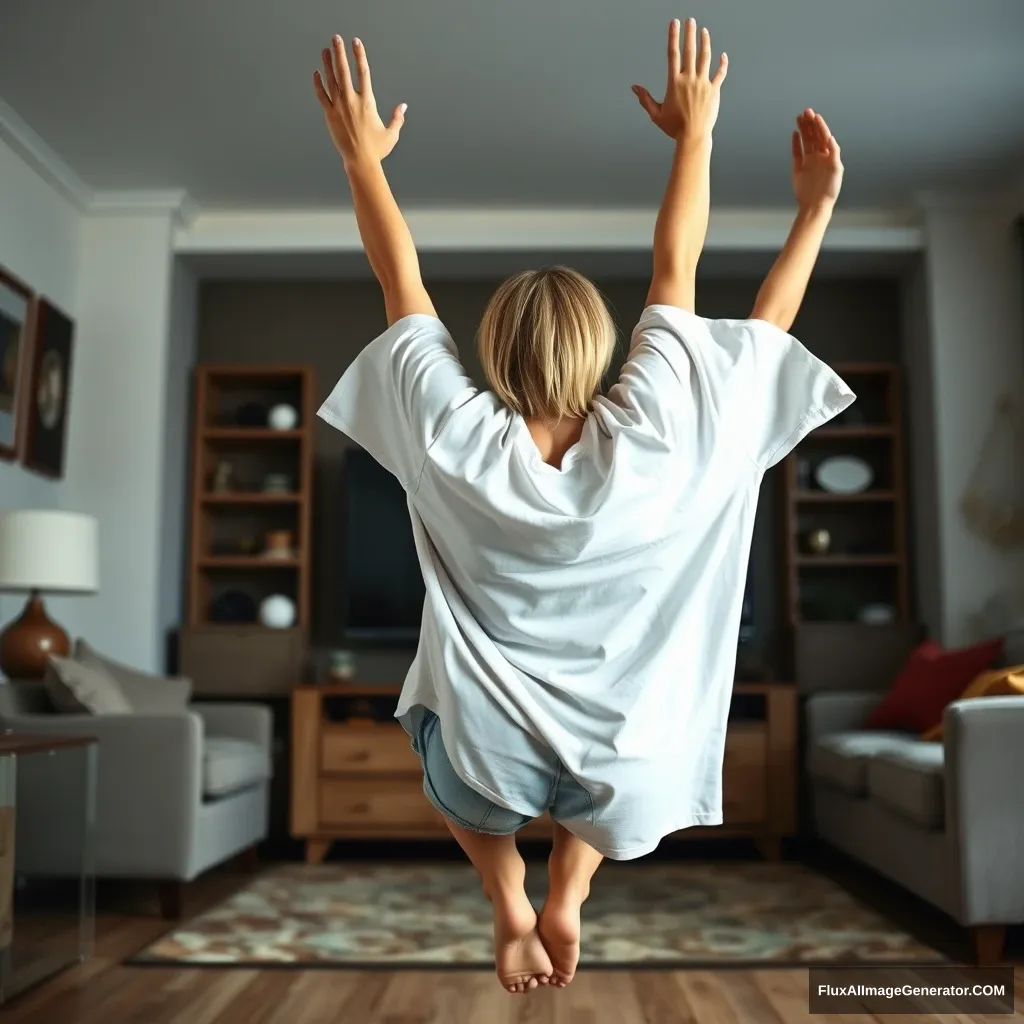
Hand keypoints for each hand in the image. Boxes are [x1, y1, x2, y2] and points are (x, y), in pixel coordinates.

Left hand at [314, 36, 405, 167]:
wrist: (360, 161)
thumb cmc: (377, 150)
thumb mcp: (391, 133)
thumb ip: (398, 118)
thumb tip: (403, 106)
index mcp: (367, 102)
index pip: (363, 72)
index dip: (360, 55)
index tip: (356, 42)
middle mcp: (352, 101)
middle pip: (343, 70)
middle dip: (339, 52)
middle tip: (336, 38)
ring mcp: (339, 107)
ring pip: (331, 80)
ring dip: (328, 63)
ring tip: (325, 50)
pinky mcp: (330, 116)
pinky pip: (322, 95)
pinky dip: (318, 83)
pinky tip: (316, 73)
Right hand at [633, 18, 727, 142]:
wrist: (693, 136)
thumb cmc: (675, 128)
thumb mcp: (656, 114)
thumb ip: (645, 99)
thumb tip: (635, 88)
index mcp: (674, 83)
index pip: (672, 54)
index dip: (673, 37)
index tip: (674, 24)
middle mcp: (689, 79)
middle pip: (690, 50)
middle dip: (690, 33)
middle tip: (691, 21)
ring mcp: (703, 83)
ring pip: (705, 57)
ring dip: (705, 42)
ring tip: (704, 32)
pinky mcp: (714, 90)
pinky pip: (720, 73)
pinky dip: (722, 64)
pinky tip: (723, 56)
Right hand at [791, 110, 842, 210]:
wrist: (815, 205)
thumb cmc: (829, 190)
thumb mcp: (836, 170)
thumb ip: (834, 153)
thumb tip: (830, 138)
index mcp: (829, 156)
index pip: (823, 136)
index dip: (820, 126)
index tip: (815, 116)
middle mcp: (819, 156)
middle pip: (814, 136)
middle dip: (810, 124)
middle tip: (806, 112)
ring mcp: (808, 161)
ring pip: (805, 141)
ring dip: (803, 130)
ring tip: (799, 118)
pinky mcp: (798, 168)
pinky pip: (797, 152)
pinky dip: (796, 143)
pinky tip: (795, 134)